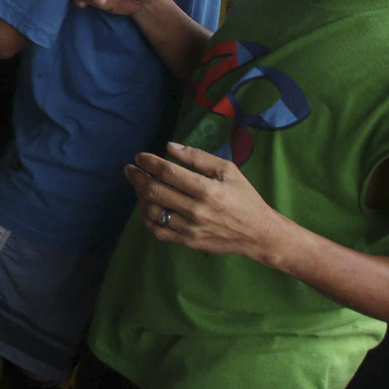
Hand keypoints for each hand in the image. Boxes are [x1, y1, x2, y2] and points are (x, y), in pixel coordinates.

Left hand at [125, 143, 285, 260]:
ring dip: (140, 195)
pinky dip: (146, 217)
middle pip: (154, 191)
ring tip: (140, 185)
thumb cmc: (244, 198)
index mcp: (207, 190)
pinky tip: (147, 206)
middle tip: (130, 169)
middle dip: (137, 177)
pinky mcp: (187, 241)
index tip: (140, 157)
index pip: (168, 173)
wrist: (258, 234)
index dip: (149, 163)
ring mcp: (190, 229)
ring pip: (152, 211)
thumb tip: (169, 147)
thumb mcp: (228, 171)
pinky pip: (157, 230)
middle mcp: (196, 210)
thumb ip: (198, 157)